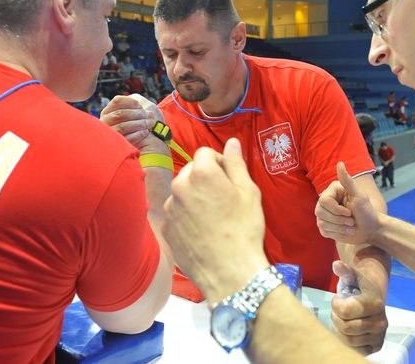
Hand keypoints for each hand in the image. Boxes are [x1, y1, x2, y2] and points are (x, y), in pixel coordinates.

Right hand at [100, 94, 165, 152]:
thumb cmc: (139, 123)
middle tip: (150, 115)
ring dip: (139, 124)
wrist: (143, 144)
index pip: (117, 101)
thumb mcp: (136, 109)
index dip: (131, 102)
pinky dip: (137, 134)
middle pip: (120, 114)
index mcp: (108, 111)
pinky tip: (145, 132)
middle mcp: (105, 122)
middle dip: (138, 114)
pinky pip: (125, 139)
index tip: (141, 106)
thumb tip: (138, 102)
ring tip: (150, 123)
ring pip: (122, 126)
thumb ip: (135, 102)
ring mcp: (110, 134)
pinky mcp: (116, 145)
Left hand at [162, 138, 268, 303]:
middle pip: (192, 171)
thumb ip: (236, 163)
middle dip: (205, 178)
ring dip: (194, 197)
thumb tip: (232, 142)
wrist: (229, 272)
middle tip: (223, 198)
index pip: (205, 153)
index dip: (220, 162)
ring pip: (182, 192)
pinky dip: (186, 216)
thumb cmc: (244, 230)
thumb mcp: (248, 192)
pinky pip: (176, 213)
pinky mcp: (166, 228)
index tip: (230, 179)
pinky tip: (203, 231)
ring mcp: (170, 208)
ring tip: (213, 218)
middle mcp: (180, 186)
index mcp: (201, 173)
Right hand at [315, 162, 378, 244]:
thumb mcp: (359, 195)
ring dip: (340, 228)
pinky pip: (323, 231)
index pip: (324, 201)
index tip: (350, 212)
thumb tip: (340, 163)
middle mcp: (325, 202)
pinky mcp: (326, 227)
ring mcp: (324, 215)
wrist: (371, 229)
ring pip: (322, 223)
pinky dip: (337, 233)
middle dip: (339, 220)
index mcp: (332, 192)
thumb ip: (347, 180)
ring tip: (350, 226)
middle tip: (352, 221)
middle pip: (320, 213)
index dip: (336, 210)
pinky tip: (345, 231)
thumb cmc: (367, 211)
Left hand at [330, 261, 388, 354]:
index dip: (335, 304)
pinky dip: (346, 341)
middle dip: (336, 317)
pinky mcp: (376, 346)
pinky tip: (347, 329)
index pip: (345, 311)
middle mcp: (381, 322)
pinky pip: (354, 349)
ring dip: (340, 329)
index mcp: (375, 303)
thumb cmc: (358, 284)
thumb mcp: (351, 274)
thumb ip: (344, 270)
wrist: (374, 296)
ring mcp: (380, 336)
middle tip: (339, 310)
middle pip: (345, 327)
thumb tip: (336, 265)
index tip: (337, 298)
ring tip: (343, 318)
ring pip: (348, 340)